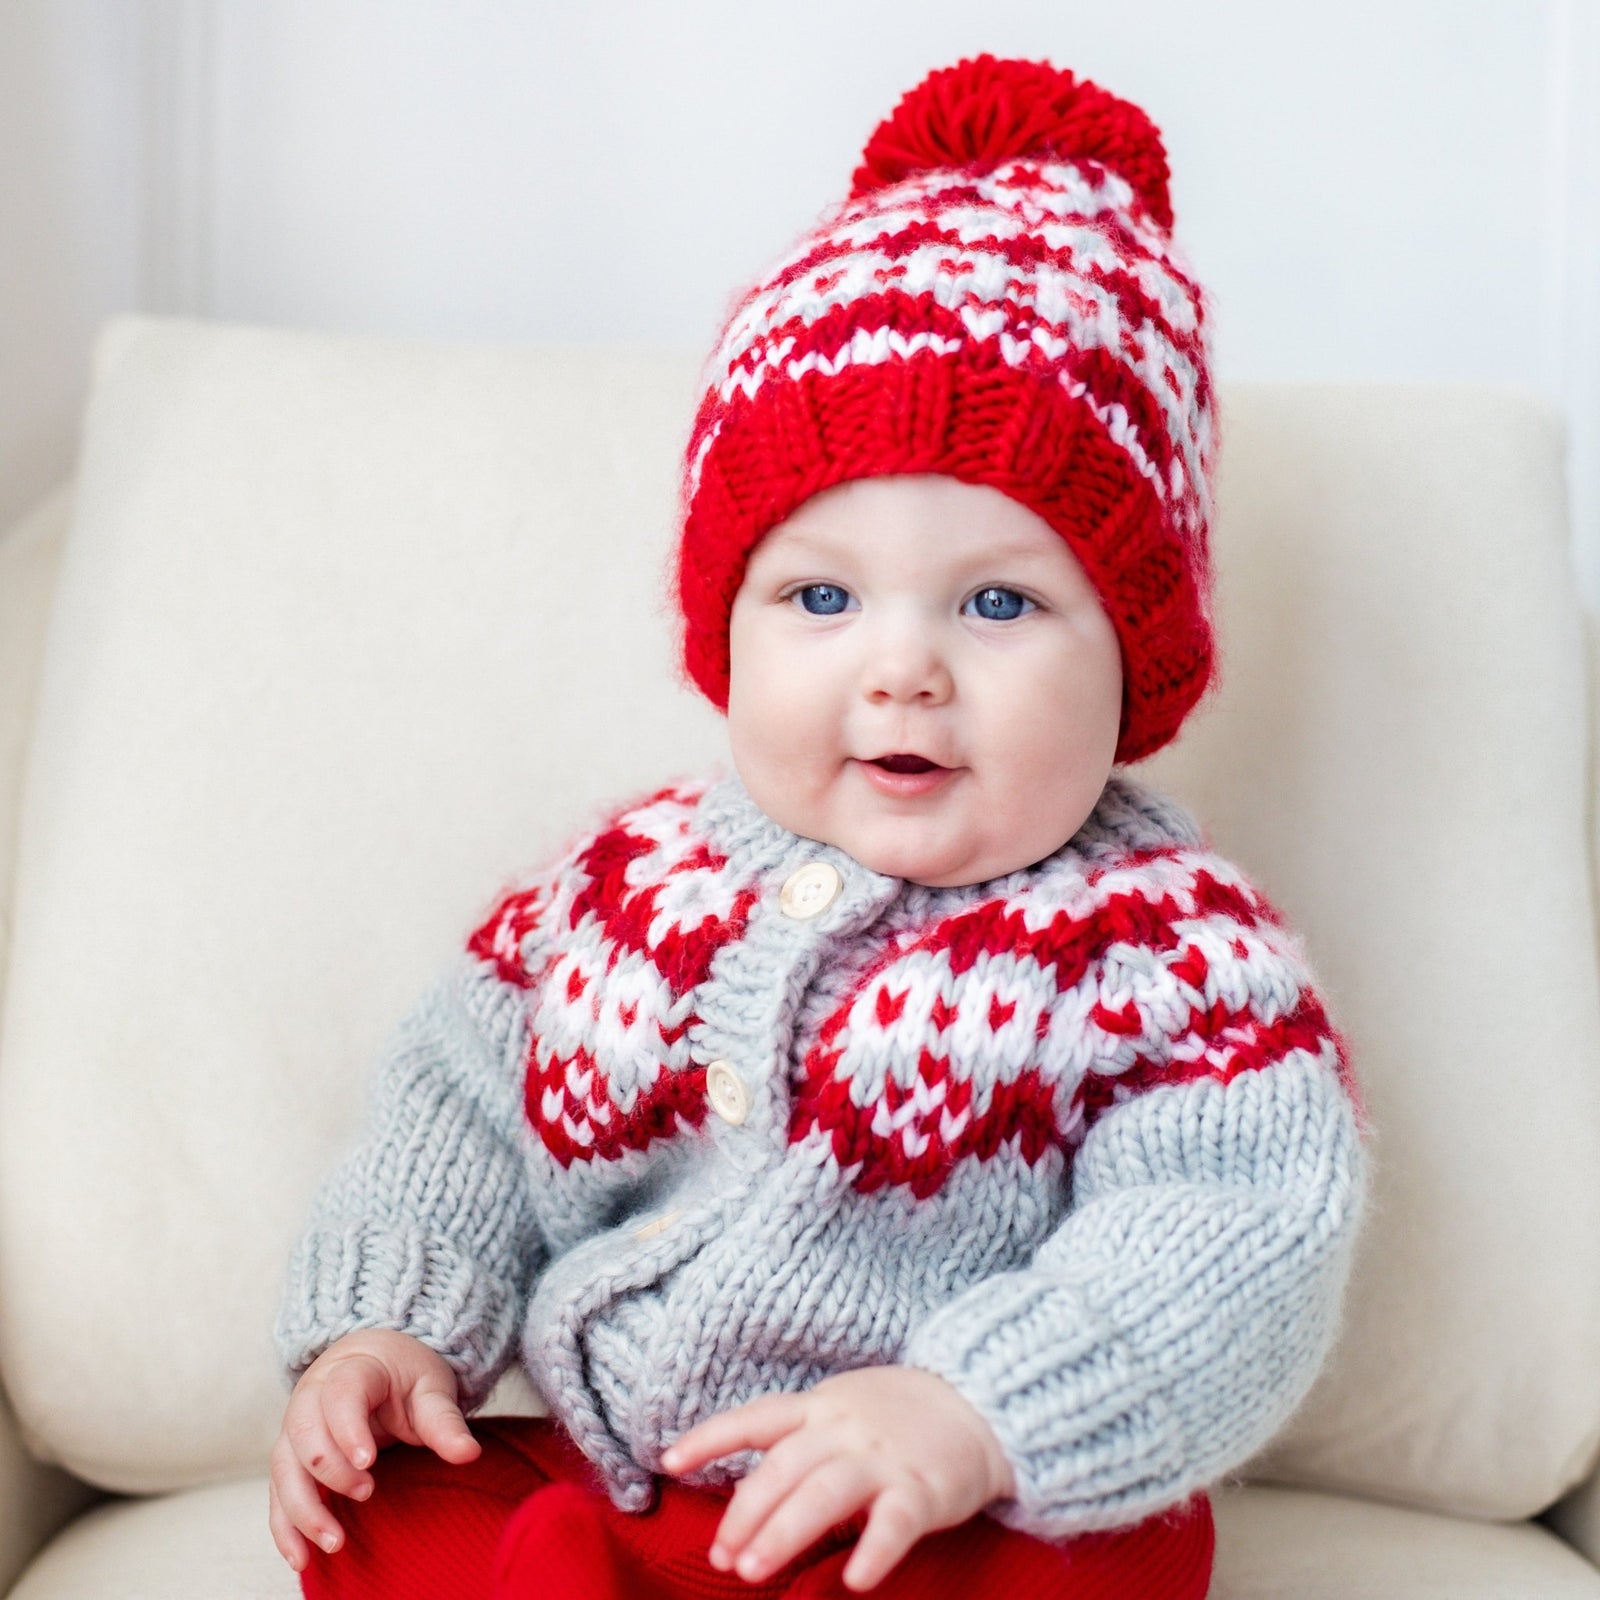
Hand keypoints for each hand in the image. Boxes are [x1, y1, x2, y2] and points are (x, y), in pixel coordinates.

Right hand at [268, 1328, 480, 1571]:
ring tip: (334, 1542)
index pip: (340, 1394)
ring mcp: (295, 1427)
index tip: (368, 1463)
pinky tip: (302, 1558)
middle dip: (330, 1469)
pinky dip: (285, 1527)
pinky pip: (278, 1494)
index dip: (348, 1429)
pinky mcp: (290, 1458)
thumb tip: (469, 1454)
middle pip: (304, 1431)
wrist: (374, 1361)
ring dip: (303, 1509)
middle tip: (366, 1492)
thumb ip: (445, 1420)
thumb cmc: (405, 1375)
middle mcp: (312, 1396)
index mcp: (352, 1369)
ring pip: (284, 1467)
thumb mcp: (430, 1387)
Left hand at [660, 1366, 1016, 1591]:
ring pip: (824, 1492)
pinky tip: (854, 1580)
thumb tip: (747, 1489)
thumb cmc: (902, 1416)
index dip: (711, 1437)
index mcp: (821, 1406)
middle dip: (744, 1513)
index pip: (756, 1418)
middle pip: (782, 1468)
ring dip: (783, 1532)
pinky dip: (873, 1550)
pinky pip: (894, 1521)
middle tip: (720, 1557)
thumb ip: (801, 1441)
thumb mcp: (844, 1409)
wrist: (981, 1404)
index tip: (670, 1460)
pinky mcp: (923, 1487)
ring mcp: (883, 1456)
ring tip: (752, 1571)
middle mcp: (844, 1426)